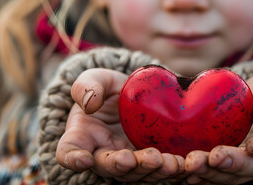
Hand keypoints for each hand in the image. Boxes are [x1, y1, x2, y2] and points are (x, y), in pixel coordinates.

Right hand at [56, 68, 184, 182]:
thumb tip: (89, 103)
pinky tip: (183, 163)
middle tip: (145, 158)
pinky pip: (157, 168)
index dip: (73, 158)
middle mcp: (102, 153)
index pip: (68, 151)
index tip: (84, 159)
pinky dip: (170, 168)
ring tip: (170, 163)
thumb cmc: (107, 88)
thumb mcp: (96, 78)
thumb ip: (87, 86)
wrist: (131, 94)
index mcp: (81, 135)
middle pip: (109, 167)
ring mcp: (127, 159)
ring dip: (152, 170)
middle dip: (125, 166)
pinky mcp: (149, 159)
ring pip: (136, 173)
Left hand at [185, 72, 252, 183]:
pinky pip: (219, 175)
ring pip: (236, 175)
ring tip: (194, 164)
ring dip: (214, 173)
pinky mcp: (231, 166)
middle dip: (234, 164)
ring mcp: (251, 163)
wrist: (251, 100)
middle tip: (214, 157)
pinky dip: (204, 176)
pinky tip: (188, 173)